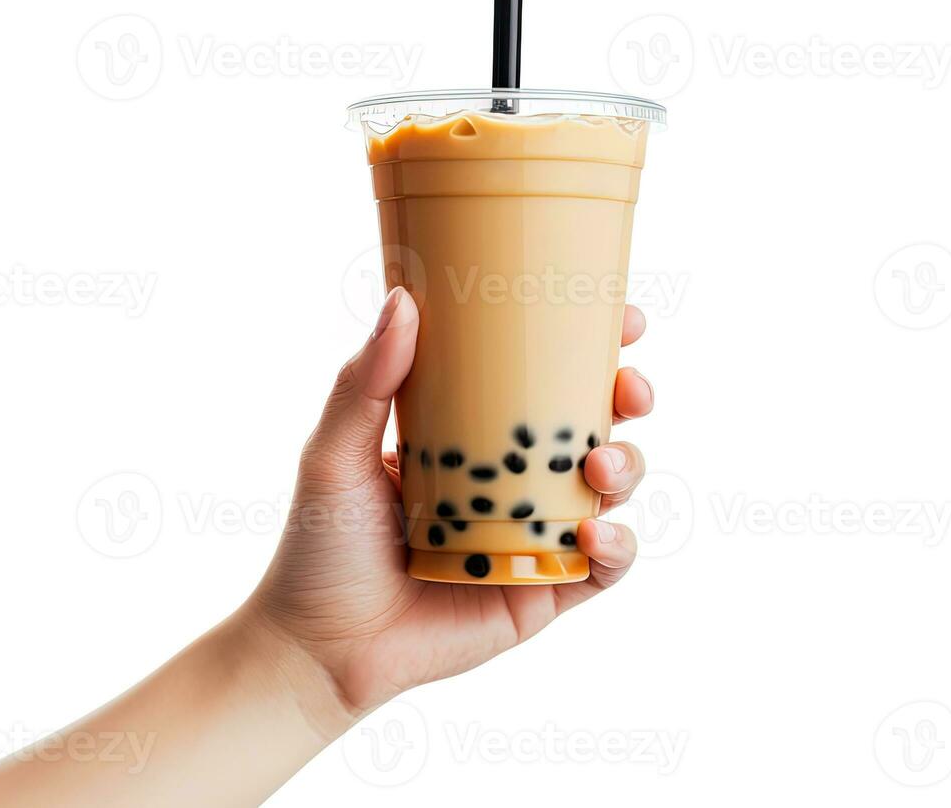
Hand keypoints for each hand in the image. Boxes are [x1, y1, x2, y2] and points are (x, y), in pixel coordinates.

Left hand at [242, 287, 654, 730]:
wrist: (320, 650)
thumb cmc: (321, 547)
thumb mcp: (336, 452)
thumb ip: (366, 382)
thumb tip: (404, 300)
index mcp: (477, 435)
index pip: (548, 379)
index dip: (596, 347)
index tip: (624, 319)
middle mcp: (516, 480)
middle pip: (597, 424)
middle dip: (630, 398)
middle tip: (627, 390)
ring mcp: (537, 535)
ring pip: (612, 490)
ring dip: (627, 468)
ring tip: (598, 466)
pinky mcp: (546, 591)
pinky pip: (605, 567)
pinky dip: (617, 547)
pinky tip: (592, 536)